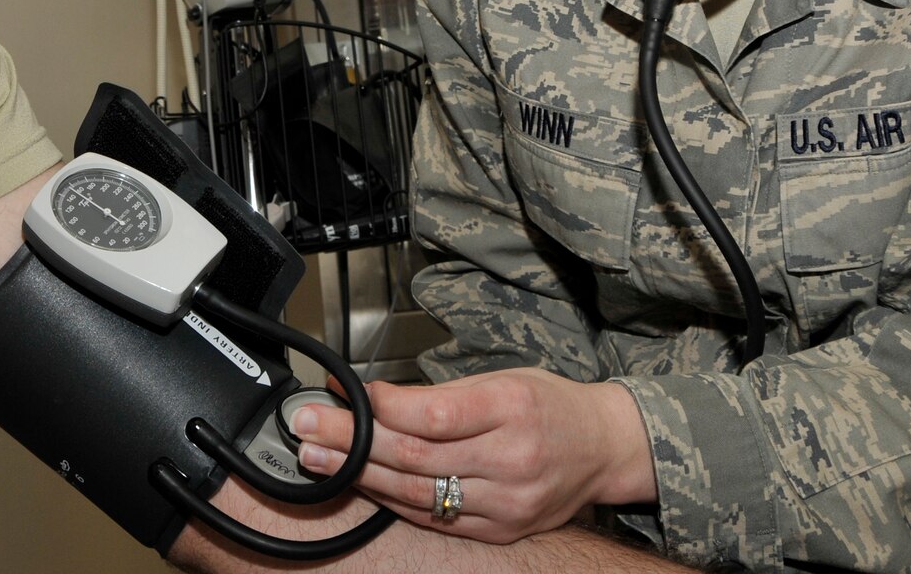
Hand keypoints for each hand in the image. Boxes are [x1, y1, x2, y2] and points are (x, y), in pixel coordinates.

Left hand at [291, 367, 656, 543]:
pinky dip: (392, 501)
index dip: (380, 408)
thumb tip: (374, 396)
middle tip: (308, 426)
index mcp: (512, 409)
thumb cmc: (549, 405)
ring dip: (359, 474)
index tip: (342, 395)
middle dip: (352, 441)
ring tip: (318, 458)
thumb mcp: (502, 379)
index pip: (432, 415)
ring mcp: (506, 502)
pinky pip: (434, 519)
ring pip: (417, 493)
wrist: (602, 449)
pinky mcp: (500, 530)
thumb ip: (440, 394)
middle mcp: (511, 459)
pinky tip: (362, 484)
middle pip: (415, 455)